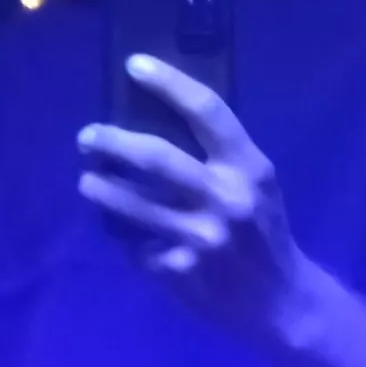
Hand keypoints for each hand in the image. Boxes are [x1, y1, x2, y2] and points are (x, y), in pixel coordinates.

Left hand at [76, 54, 315, 347]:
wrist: (278, 301)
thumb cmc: (263, 230)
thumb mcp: (257, 183)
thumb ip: (220, 154)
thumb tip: (155, 116)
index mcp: (250, 168)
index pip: (207, 111)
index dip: (168, 83)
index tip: (134, 65)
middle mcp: (226, 198)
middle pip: (155, 157)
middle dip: (111, 142)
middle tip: (87, 137)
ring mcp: (200, 238)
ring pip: (131, 204)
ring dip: (100, 189)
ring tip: (89, 182)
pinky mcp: (179, 271)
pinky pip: (135, 244)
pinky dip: (123, 234)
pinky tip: (121, 230)